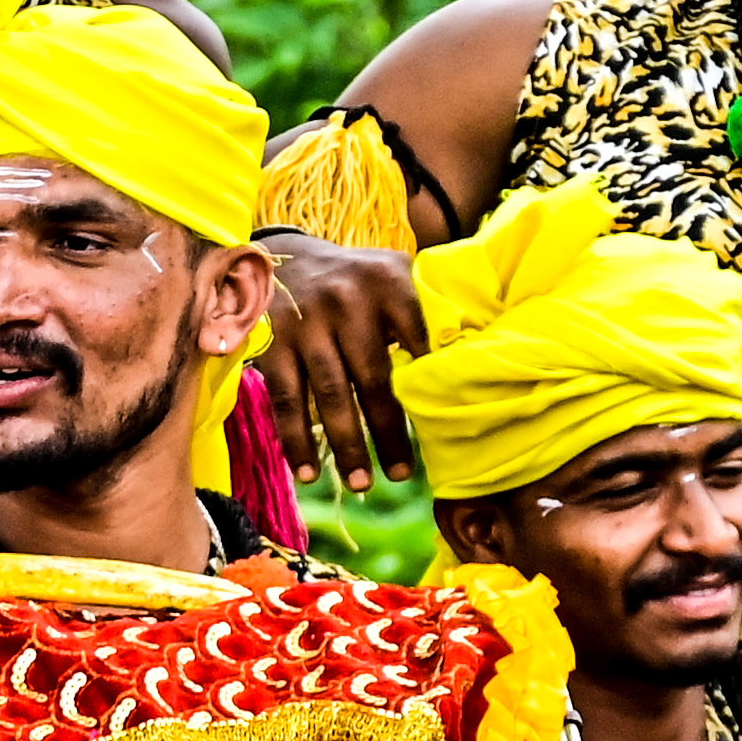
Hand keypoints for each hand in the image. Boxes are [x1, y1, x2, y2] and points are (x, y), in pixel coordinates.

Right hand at [258, 238, 422, 489]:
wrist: (284, 256)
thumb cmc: (354, 278)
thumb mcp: (393, 272)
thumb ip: (426, 303)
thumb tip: (469, 353)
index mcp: (387, 282)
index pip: (418, 338)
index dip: (431, 381)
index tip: (446, 420)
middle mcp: (347, 300)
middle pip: (373, 377)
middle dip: (389, 432)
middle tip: (402, 475)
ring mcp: (307, 323)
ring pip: (330, 395)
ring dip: (346, 445)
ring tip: (362, 484)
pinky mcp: (272, 342)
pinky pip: (286, 400)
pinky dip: (296, 440)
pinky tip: (308, 473)